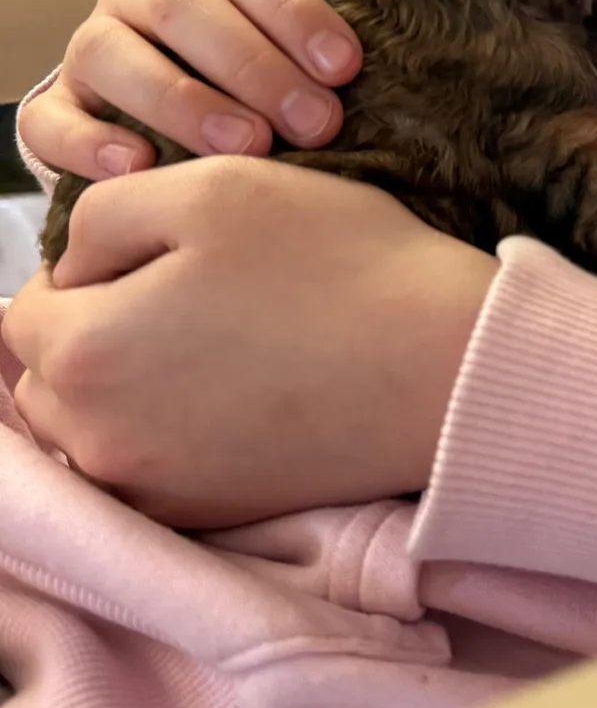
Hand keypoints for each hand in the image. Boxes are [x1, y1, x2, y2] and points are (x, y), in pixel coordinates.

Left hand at [1, 155, 496, 527]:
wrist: (445, 365)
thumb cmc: (337, 265)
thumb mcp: (212, 189)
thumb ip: (104, 216)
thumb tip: (73, 269)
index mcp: (86, 355)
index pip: (28, 310)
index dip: (91, 270)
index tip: (167, 257)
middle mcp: (99, 443)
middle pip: (53, 380)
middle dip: (98, 337)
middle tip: (193, 300)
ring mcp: (155, 491)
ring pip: (96, 431)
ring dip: (130, 390)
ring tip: (216, 350)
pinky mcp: (210, 518)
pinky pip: (151, 473)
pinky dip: (174, 436)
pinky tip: (241, 397)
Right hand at [18, 0, 356, 180]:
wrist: (164, 111)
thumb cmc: (242, 56)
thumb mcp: (280, 15)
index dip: (294, 10)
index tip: (345, 65)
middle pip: (184, 10)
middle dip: (255, 67)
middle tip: (315, 122)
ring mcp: (89, 49)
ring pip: (115, 58)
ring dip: (184, 104)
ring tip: (248, 148)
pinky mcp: (54, 110)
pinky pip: (53, 122)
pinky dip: (92, 144)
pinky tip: (141, 167)